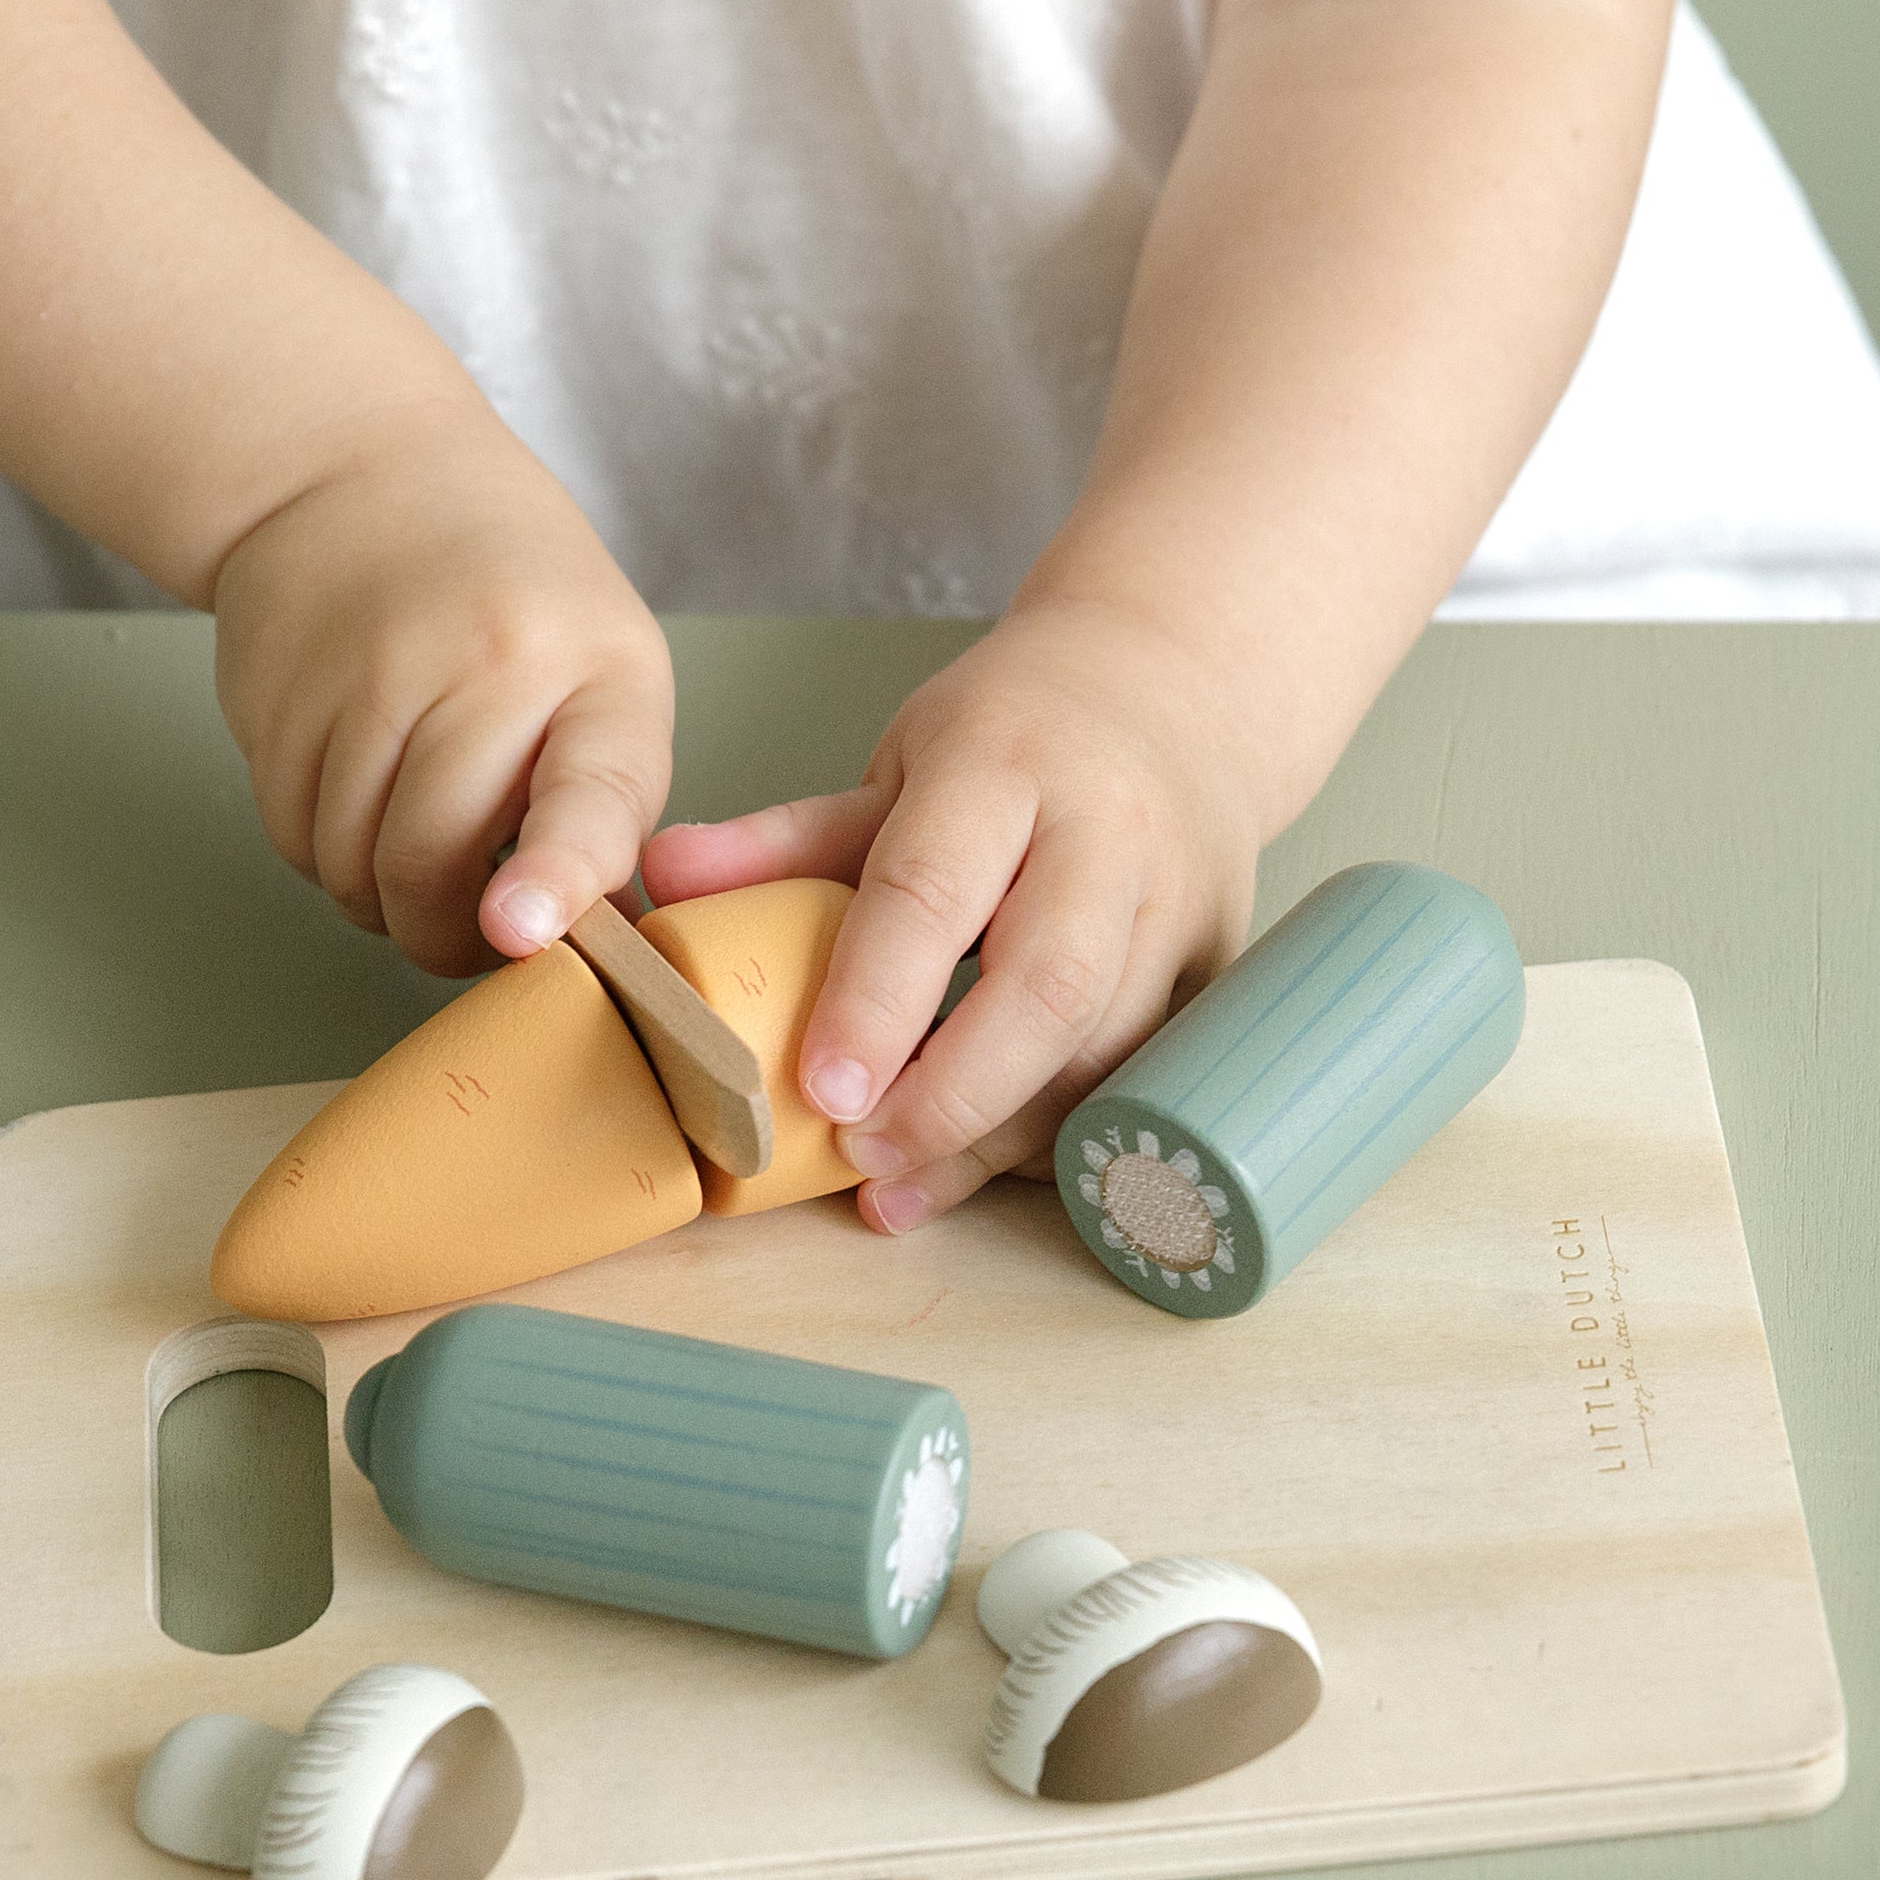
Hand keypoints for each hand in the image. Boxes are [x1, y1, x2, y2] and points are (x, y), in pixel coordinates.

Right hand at [210, 406, 672, 974]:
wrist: (360, 472)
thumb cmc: (511, 598)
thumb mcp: (602, 673)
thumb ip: (602, 808)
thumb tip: (593, 941)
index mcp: (595, 670)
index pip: (588, 790)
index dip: (558, 875)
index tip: (520, 929)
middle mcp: (481, 665)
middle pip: (430, 862)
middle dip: (443, 936)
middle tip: (462, 930)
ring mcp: (364, 674)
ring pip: (349, 865)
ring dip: (376, 898)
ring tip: (410, 847)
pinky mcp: (276, 693)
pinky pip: (292, 836)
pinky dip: (323, 852)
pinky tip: (356, 799)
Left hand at [640, 600, 1276, 1232]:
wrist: (1178, 688)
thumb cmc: (1015, 738)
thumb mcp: (899, 763)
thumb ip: (785, 838)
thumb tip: (659, 880)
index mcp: (1005, 764)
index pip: (935, 889)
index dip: (877, 997)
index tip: (821, 1088)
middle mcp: (1108, 831)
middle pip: (1047, 984)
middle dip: (954, 1092)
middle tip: (865, 1153)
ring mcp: (1181, 901)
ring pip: (1106, 1047)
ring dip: (1006, 1136)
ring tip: (905, 1190)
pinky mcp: (1221, 964)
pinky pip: (1147, 1071)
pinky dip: (1066, 1132)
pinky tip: (989, 1169)